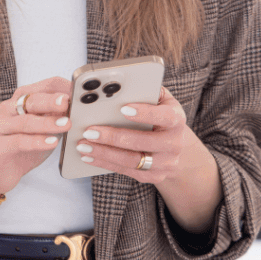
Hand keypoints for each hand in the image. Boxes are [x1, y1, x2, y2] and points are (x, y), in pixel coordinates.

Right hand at [0, 77, 72, 198]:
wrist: (0, 171)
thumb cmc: (26, 147)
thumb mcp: (46, 130)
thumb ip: (58, 117)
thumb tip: (81, 109)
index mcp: (22, 99)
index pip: (44, 86)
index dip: (62, 88)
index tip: (78, 94)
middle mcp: (9, 108)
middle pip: (31, 99)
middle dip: (51, 100)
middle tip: (68, 102)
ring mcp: (1, 125)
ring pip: (25, 121)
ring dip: (47, 122)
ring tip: (65, 124)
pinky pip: (18, 141)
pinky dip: (36, 141)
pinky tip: (52, 143)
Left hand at [71, 86, 195, 184]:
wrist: (175, 145)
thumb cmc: (159, 114)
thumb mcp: (158, 99)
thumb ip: (144, 90)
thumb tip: (116, 83)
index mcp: (176, 119)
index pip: (165, 116)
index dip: (145, 113)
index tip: (123, 108)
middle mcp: (175, 143)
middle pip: (144, 142)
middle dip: (114, 137)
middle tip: (89, 132)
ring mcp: (166, 163)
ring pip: (133, 160)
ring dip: (105, 153)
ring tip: (83, 145)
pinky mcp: (154, 176)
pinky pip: (127, 171)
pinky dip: (105, 163)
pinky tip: (88, 156)